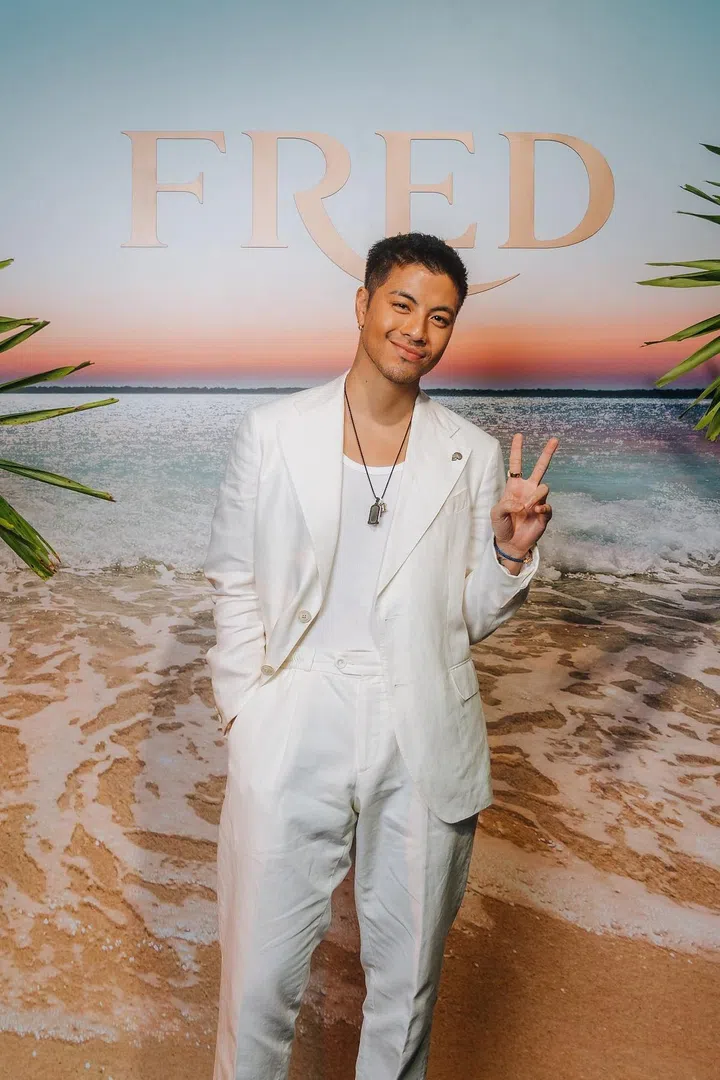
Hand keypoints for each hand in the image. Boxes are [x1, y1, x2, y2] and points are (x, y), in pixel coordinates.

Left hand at [491, 434, 557, 557]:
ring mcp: (538, 500)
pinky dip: (541, 508)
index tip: (519, 436)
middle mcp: (528, 490)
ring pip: (544, 487)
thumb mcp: (496, 513)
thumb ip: (505, 505)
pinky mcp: (545, 513)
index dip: (517, 450)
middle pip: (540, 468)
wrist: (511, 543)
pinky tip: (536, 512)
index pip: (516, 465)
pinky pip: (547, 505)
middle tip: (554, 439)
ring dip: (534, 497)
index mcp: (514, 486)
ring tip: (526, 508)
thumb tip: (522, 503)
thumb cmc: (502, 526)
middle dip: (547, 453)